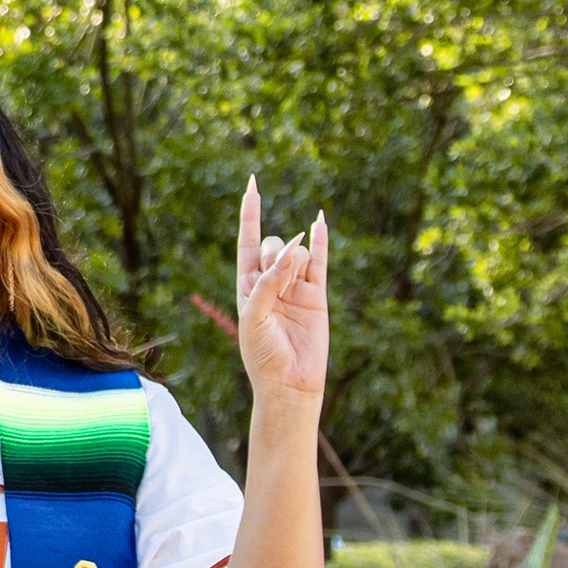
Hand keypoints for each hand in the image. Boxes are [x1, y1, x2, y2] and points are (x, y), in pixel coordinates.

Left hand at [235, 178, 328, 417]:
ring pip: (295, 253)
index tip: (252, 184)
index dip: (250, 214)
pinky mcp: (317, 295)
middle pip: (273, 246)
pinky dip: (321, 241)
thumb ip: (268, 283)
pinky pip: (320, 262)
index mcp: (247, 286)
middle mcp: (271, 282)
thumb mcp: (253, 317)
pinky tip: (320, 220)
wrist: (289, 384)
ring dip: (293, 260)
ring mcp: (295, 287)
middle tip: (277, 284)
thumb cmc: (263, 356)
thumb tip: (291, 251)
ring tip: (291, 289)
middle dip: (275, 255)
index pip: (248, 241)